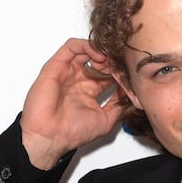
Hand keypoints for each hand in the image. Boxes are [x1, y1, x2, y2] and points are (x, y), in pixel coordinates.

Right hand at [21, 38, 124, 169]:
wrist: (51, 136)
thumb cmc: (72, 133)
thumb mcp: (105, 121)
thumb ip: (117, 107)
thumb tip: (130, 97)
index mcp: (88, 92)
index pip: (108, 74)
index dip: (119, 73)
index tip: (130, 77)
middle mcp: (78, 80)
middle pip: (100, 61)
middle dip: (113, 62)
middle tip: (121, 67)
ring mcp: (68, 71)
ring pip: (87, 50)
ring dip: (101, 52)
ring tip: (109, 61)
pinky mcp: (56, 65)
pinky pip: (72, 46)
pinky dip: (87, 46)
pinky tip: (98, 57)